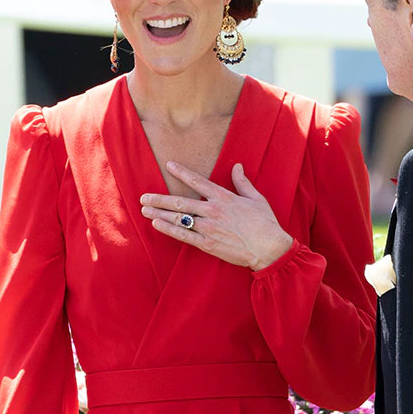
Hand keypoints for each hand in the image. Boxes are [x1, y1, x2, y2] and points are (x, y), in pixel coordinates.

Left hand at [140, 162, 293, 270]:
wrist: (269, 248)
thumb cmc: (265, 223)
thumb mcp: (256, 198)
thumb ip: (242, 182)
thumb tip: (237, 166)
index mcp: (224, 197)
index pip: (198, 180)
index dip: (182, 172)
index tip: (168, 165)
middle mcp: (213, 211)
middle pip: (181, 202)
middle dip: (160, 199)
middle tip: (144, 197)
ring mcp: (209, 228)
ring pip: (179, 218)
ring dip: (159, 213)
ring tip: (144, 210)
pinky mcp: (208, 244)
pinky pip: (184, 236)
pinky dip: (169, 229)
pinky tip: (156, 224)